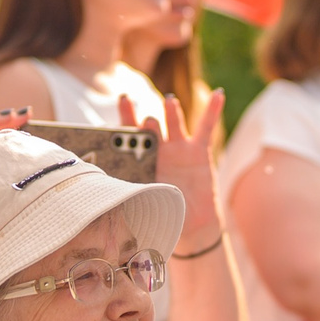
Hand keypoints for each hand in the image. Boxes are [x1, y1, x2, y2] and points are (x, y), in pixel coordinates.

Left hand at [121, 88, 226, 251]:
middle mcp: (158, 150)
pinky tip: (218, 93)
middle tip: (127, 100)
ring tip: (169, 101)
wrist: (191, 226)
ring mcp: (179, 148)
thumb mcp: (142, 200)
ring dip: (171, 111)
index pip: (127, 138)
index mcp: (140, 161)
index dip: (119, 124)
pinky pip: (206, 127)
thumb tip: (101, 185)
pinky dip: (213, 109)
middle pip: (147, 127)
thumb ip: (127, 188)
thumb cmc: (163, 213)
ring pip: (174, 123)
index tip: (112, 111)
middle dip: (139, 116)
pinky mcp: (199, 151)